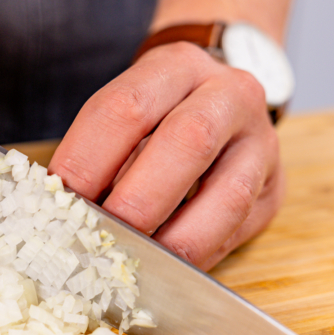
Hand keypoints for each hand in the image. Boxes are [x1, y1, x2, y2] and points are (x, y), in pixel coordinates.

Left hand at [49, 42, 284, 270]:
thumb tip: (63, 211)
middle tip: (100, 238)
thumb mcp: (129, 111)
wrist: (220, 98)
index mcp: (175, 67)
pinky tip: (164, 267)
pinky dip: (197, 253)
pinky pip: (238, 227)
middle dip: (136, 202)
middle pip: (186, 142)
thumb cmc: (159, 113)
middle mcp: (228, 95)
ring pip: (229, 194)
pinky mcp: (273, 186)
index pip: (123, 108)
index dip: (87, 161)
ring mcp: (260, 141)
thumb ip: (101, 154)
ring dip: (174, 239)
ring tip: (134, 263)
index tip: (59, 203)